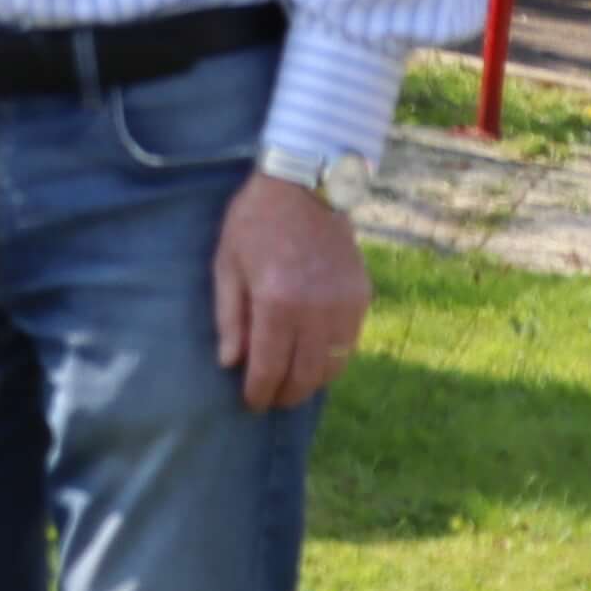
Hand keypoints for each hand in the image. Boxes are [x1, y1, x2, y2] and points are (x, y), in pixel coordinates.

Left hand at [215, 172, 369, 411]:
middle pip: (305, 375)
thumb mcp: (227, 265)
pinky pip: (350, 345)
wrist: (306, 187)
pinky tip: (314, 361)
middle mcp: (316, 310)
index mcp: (276, 302)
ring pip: (332, 365)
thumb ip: (229, 318)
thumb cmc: (255, 223)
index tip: (251, 404)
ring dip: (312, 383)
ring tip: (291, 386)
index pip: (270, 366)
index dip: (259, 392)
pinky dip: (332, 361)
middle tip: (270, 401)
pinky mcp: (363, 298)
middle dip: (286, 395)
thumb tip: (231, 364)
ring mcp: (345, 306)